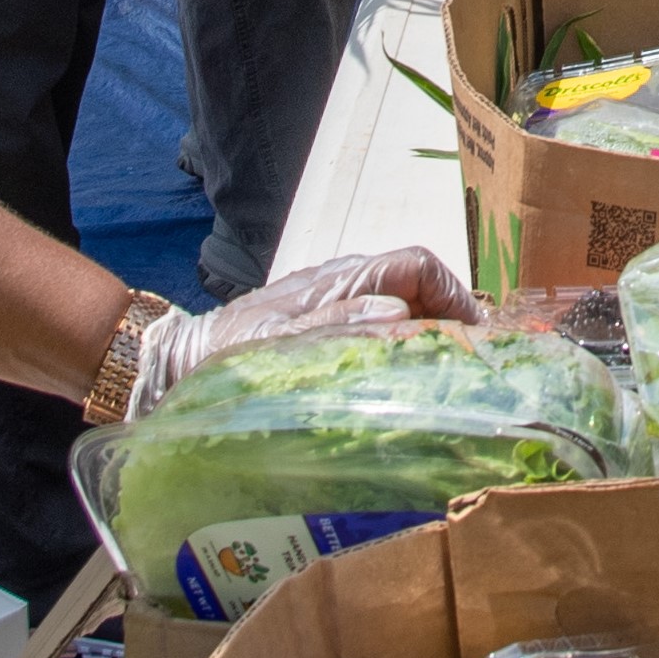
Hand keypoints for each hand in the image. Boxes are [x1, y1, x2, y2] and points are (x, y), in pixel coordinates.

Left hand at [127, 245, 477, 412]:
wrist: (181, 364)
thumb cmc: (227, 355)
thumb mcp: (279, 345)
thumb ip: (337, 326)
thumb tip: (400, 313)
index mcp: (341, 278)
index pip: (418, 266)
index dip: (456, 297)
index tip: (478, 341)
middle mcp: (346, 285)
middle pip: (420, 289)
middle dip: (451, 322)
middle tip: (472, 371)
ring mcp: (338, 307)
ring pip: (404, 312)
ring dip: (431, 341)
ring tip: (447, 385)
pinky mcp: (329, 332)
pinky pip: (381, 335)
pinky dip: (404, 356)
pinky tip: (406, 391)